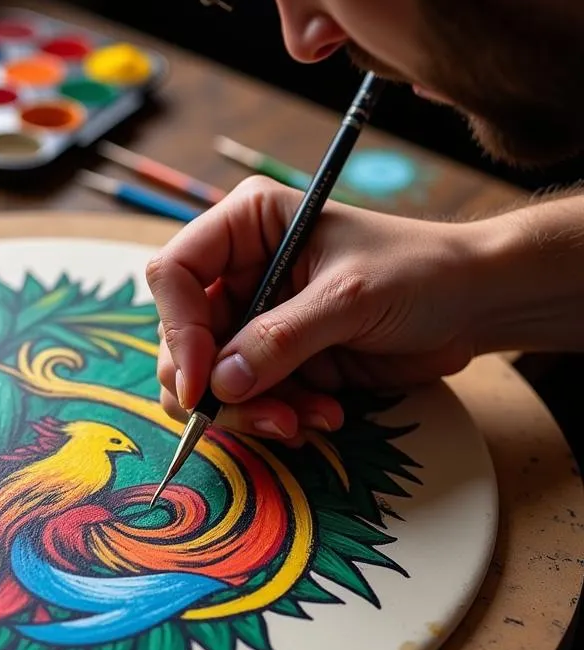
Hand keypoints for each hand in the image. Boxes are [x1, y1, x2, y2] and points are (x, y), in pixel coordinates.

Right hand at [148, 176, 482, 440]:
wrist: (476, 305)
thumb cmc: (420, 272)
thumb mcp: (348, 299)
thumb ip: (280, 340)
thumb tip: (217, 384)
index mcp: (247, 228)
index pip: (173, 274)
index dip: (176, 329)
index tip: (199, 382)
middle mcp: (240, 273)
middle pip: (183, 338)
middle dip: (216, 387)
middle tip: (262, 416)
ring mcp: (256, 321)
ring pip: (212, 380)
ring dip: (252, 411)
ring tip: (304, 421)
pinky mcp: (278, 361)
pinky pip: (250, 401)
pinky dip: (278, 419)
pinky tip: (322, 418)